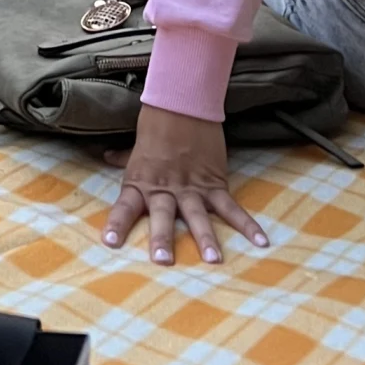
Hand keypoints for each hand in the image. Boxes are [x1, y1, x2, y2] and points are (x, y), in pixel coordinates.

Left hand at [102, 105, 267, 265]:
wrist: (183, 104)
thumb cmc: (156, 127)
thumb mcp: (136, 148)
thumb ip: (123, 158)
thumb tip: (105, 156)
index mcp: (141, 183)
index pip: (124, 207)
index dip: (117, 224)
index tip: (110, 242)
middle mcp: (165, 190)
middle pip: (162, 216)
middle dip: (162, 238)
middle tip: (162, 260)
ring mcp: (192, 188)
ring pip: (198, 216)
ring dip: (205, 237)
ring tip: (213, 259)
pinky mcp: (215, 183)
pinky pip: (231, 207)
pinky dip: (246, 224)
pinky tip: (260, 240)